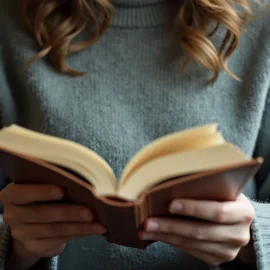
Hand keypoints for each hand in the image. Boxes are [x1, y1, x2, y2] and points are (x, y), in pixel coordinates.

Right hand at [0, 183, 105, 269]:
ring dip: (79, 226)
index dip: (41, 192)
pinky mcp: (34, 246)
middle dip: (69, 212)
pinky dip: (80, 233)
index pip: (21, 193)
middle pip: (41, 214)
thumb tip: (82, 178)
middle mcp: (12, 215)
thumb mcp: (42, 184)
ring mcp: (22, 233)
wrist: (31, 222)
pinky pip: (59, 240)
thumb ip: (55, 180)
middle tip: (90, 211)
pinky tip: (95, 228)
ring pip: (54, 229)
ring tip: (98, 222)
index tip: (62, 190)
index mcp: (11, 195)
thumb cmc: (42, 195)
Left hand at [139, 194, 254, 265]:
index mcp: (243, 212)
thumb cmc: (225, 198)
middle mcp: (238, 234)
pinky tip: (157, 235)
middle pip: (200, 231)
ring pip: (192, 243)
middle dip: (170, 226)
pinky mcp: (218, 258)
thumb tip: (172, 178)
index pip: (217, 211)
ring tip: (145, 229)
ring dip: (165, 236)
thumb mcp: (223, 188)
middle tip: (148, 221)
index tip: (170, 204)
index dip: (194, 208)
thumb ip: (205, 185)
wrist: (240, 221)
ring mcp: (229, 250)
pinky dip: (171, 242)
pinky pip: (190, 251)